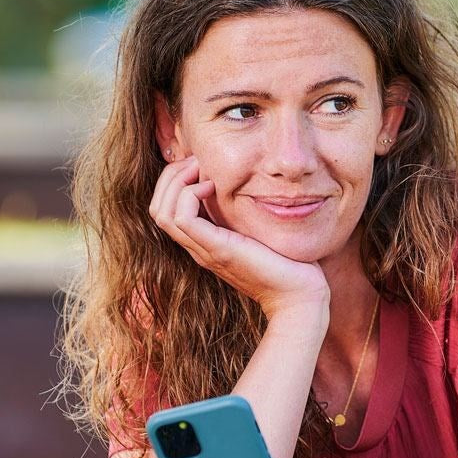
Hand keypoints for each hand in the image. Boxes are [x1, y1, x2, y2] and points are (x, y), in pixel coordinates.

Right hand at [148, 156, 329, 320]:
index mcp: (205, 242)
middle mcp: (199, 247)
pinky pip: (181, 218)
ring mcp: (205, 250)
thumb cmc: (289, 263)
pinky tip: (213, 186)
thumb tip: (250, 184)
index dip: (175, 181)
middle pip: (157, 208)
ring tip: (201, 169)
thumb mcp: (261, 230)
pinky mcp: (217, 249)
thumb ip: (248, 213)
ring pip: (162, 212)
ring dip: (176, 181)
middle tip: (196, 160)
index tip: (201, 164)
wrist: (299, 296)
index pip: (167, 209)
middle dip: (170, 176)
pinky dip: (189, 194)